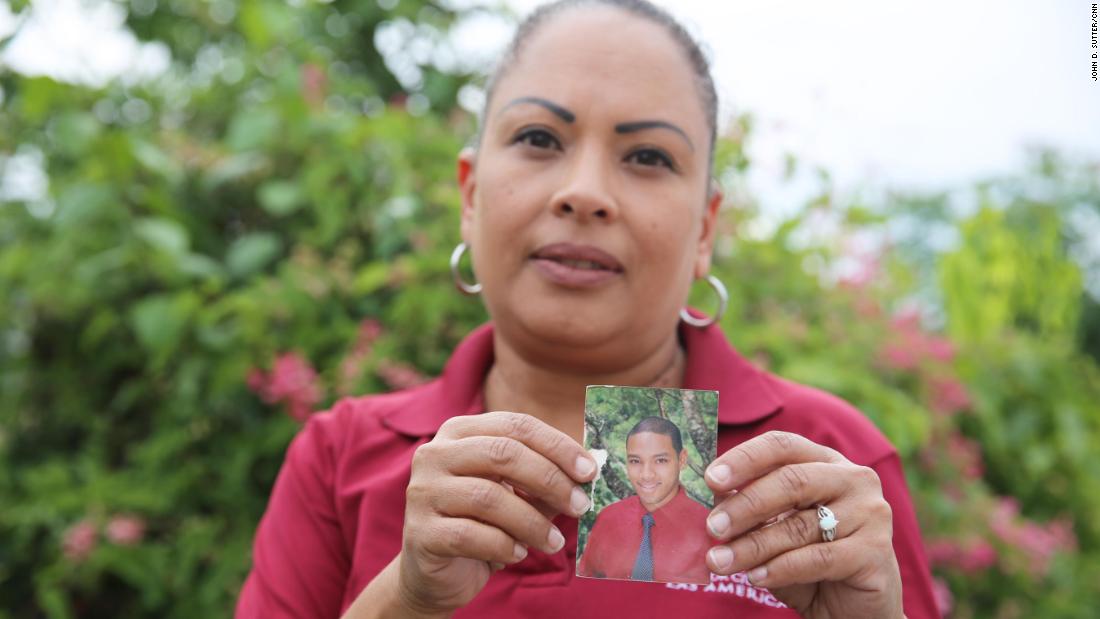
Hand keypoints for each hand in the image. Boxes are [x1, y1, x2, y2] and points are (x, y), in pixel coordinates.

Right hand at [396, 412, 596, 615]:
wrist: (437, 571)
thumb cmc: (484, 523)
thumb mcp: (516, 494)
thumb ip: (544, 479)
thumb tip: (587, 474)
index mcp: (460, 431)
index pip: (516, 425)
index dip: (558, 446)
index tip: (590, 471)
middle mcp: (435, 454)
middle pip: (503, 454)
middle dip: (550, 480)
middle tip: (581, 505)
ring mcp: (423, 491)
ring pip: (489, 497)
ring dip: (533, 522)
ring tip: (555, 542)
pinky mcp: (421, 532)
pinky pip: (471, 535)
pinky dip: (504, 545)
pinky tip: (518, 553)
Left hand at [703, 431, 902, 618]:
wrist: (853, 607)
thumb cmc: (809, 559)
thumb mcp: (776, 529)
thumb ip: (752, 512)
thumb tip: (711, 498)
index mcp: (825, 461)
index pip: (782, 446)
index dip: (744, 458)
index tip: (710, 479)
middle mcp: (853, 478)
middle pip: (791, 480)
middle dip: (745, 505)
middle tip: (712, 527)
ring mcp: (870, 512)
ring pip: (800, 525)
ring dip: (753, 546)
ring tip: (720, 562)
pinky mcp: (876, 550)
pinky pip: (818, 558)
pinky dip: (781, 568)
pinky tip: (755, 577)